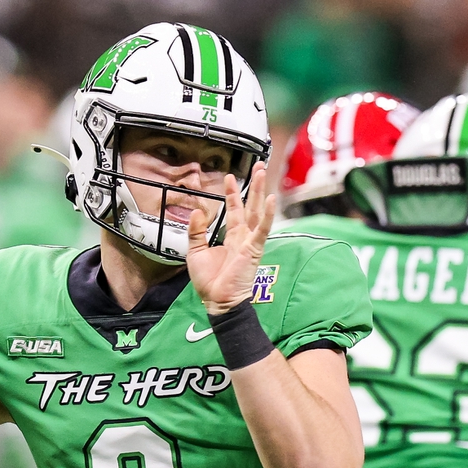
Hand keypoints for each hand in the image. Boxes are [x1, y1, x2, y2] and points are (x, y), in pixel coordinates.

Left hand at [186, 162, 275, 314]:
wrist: (217, 300)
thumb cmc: (209, 281)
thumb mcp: (195, 252)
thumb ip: (196, 231)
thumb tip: (196, 211)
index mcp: (231, 238)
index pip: (234, 211)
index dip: (232, 194)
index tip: (230, 177)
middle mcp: (243, 237)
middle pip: (251, 206)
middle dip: (254, 186)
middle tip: (259, 167)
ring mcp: (250, 242)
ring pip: (257, 212)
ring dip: (260, 192)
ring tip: (263, 173)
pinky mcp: (254, 249)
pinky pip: (262, 229)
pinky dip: (267, 215)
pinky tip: (272, 199)